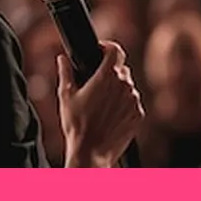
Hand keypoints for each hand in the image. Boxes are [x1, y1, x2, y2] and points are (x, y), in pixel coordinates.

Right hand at [57, 41, 144, 167]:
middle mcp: (125, 85)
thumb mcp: (66, 96)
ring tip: (101, 104)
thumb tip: (62, 58)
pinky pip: (132, 102)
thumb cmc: (76, 125)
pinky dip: (123, 104)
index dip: (107, 47)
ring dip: (117, 89)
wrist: (91, 153)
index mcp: (107, 76)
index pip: (116, 49)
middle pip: (121, 68)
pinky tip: (109, 115)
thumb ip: (66, 72)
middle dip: (109, 72)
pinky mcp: (138, 114)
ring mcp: (134, 100)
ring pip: (127, 86)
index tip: (100, 52)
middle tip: (96, 84)